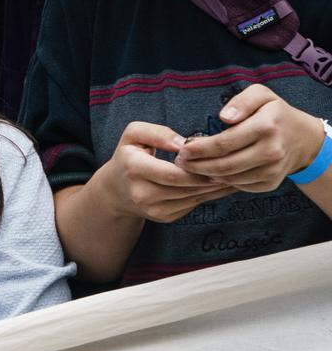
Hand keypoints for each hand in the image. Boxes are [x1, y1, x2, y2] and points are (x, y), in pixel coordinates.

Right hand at [93, 122, 237, 223]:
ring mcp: (153, 209)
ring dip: (215, 188)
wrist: (115, 190)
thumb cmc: (129, 156)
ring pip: (193, 198)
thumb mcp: (133, 135)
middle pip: (186, 187)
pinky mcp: (164, 217)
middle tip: (235, 166)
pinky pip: (192, 205)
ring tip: (234, 174)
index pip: (172, 173)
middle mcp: (141, 194)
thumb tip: (184, 144)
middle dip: (211, 178)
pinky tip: (220, 184)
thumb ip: (157, 132)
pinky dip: (209, 195)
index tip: (216, 158)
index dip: (197, 168)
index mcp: (133, 169)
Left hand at [176, 85, 324, 192]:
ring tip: (191, 167)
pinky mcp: (270, 183)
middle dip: (197, 165)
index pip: (224, 143)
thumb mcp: (261, 95)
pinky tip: (210, 173)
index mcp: (266, 127)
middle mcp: (271, 152)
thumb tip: (225, 117)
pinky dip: (222, 181)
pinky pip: (240, 185)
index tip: (182, 149)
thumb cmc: (275, 113)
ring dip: (207, 175)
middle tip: (180, 161)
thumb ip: (242, 101)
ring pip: (230, 178)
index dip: (199, 149)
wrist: (303, 139)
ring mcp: (272, 171)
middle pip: (225, 165)